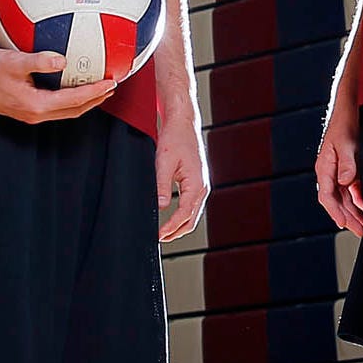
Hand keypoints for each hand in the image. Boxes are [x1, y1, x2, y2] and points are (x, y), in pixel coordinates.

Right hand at [0, 43, 116, 124]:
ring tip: (97, 90)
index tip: (111, 82)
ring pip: (64, 111)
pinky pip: (54, 106)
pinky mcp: (24, 109)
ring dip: (83, 102)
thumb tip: (63, 59)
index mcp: (36, 105)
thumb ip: (40, 60)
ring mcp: (29, 114)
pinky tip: (69, 86)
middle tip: (111, 87)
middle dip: (94, 100)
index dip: (95, 92)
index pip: (74, 100)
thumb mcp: (15, 61)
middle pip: (74, 111)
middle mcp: (34, 114)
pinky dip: (68, 99)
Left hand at [154, 111, 208, 241]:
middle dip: (177, 232)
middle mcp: (203, 186)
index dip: (171, 227)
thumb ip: (162, 185)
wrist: (183, 123)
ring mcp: (202, 185)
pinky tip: (173, 218)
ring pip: (194, 213)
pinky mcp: (198, 182)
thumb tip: (161, 206)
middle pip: (192, 219)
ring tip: (165, 233)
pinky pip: (193, 205)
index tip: (159, 235)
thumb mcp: (163, 162)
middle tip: (160, 239)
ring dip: (181, 225)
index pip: (185, 214)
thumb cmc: (174, 138)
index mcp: (197, 183)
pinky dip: (184, 215)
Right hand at [315, 102, 362, 236]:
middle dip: (348, 217)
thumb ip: (347, 163)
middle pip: (336, 201)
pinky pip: (352, 189)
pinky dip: (359, 199)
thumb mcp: (347, 142)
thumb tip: (346, 182)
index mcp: (325, 168)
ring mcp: (339, 171)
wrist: (349, 108)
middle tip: (361, 231)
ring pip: (344, 197)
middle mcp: (330, 172)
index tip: (344, 224)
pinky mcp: (348, 168)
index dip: (336, 212)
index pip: (327, 196)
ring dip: (354, 211)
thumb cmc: (344, 122)